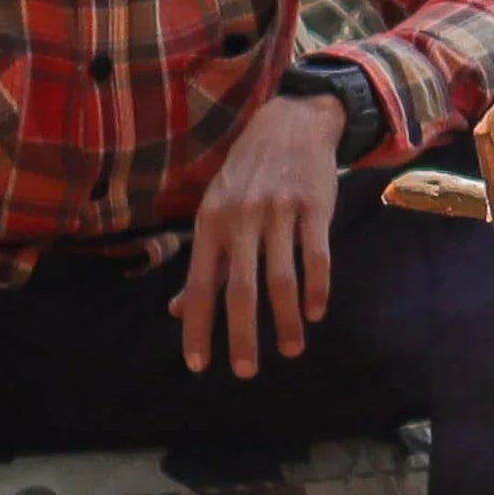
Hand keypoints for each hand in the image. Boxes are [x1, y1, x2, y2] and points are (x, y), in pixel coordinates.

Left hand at [170, 94, 345, 378]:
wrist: (292, 122)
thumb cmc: (249, 177)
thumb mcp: (216, 212)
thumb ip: (202, 265)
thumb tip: (177, 312)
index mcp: (210, 223)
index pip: (199, 284)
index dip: (198, 326)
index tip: (198, 365)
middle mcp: (240, 218)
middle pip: (239, 288)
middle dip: (241, 334)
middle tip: (245, 372)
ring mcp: (278, 212)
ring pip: (280, 279)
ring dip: (285, 321)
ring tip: (290, 350)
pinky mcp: (313, 208)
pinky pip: (316, 257)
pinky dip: (317, 289)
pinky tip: (315, 314)